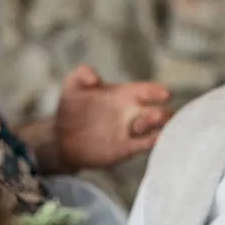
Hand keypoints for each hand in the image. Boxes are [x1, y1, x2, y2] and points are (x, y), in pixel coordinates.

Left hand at [53, 64, 170, 169]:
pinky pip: (145, 145)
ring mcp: (129, 132)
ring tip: (149, 126)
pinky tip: (157, 139)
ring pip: (156, 129)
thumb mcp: (72, 85)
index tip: (164, 94)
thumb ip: (82, 75)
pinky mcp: (125, 149)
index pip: (147, 91)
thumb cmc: (69, 109)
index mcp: (124, 95)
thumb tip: (95, 78)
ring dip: (160, 128)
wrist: (60, 137)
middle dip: (162, 114)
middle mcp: (131, 113)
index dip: (157, 91)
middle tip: (155, 115)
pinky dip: (154, 142)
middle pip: (159, 112)